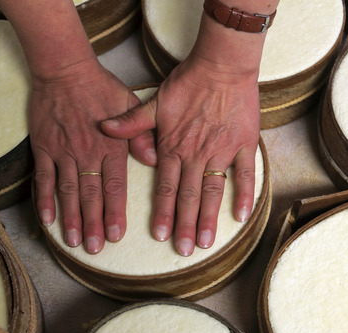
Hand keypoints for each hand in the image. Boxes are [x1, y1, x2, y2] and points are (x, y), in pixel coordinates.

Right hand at [31, 57, 147, 253]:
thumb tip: (154, 160)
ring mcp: (63, 152)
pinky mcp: (44, 147)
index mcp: (111, 147)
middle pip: (91, 196)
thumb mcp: (130, 105)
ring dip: (70, 218)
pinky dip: (44, 199)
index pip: (115, 187)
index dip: (115, 213)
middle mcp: (87, 153)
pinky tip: (47, 219)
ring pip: (68, 191)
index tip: (116, 236)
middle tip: (94, 249)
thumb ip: (142, 134)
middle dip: (93, 225)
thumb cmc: (101, 88)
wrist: (65, 70)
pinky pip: (43, 177)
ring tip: (73, 242)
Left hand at [101, 53, 260, 256]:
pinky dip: (244, 195)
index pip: (166, 188)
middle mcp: (196, 154)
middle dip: (185, 225)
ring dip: (209, 217)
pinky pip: (245, 174)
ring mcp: (222, 150)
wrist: (222, 65)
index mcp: (173, 147)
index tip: (161, 236)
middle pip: (189, 196)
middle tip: (184, 251)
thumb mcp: (153, 102)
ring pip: (214, 190)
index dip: (163, 213)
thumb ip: (131, 122)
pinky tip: (241, 217)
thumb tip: (103, 129)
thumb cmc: (187, 83)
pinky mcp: (244, 144)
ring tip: (206, 242)